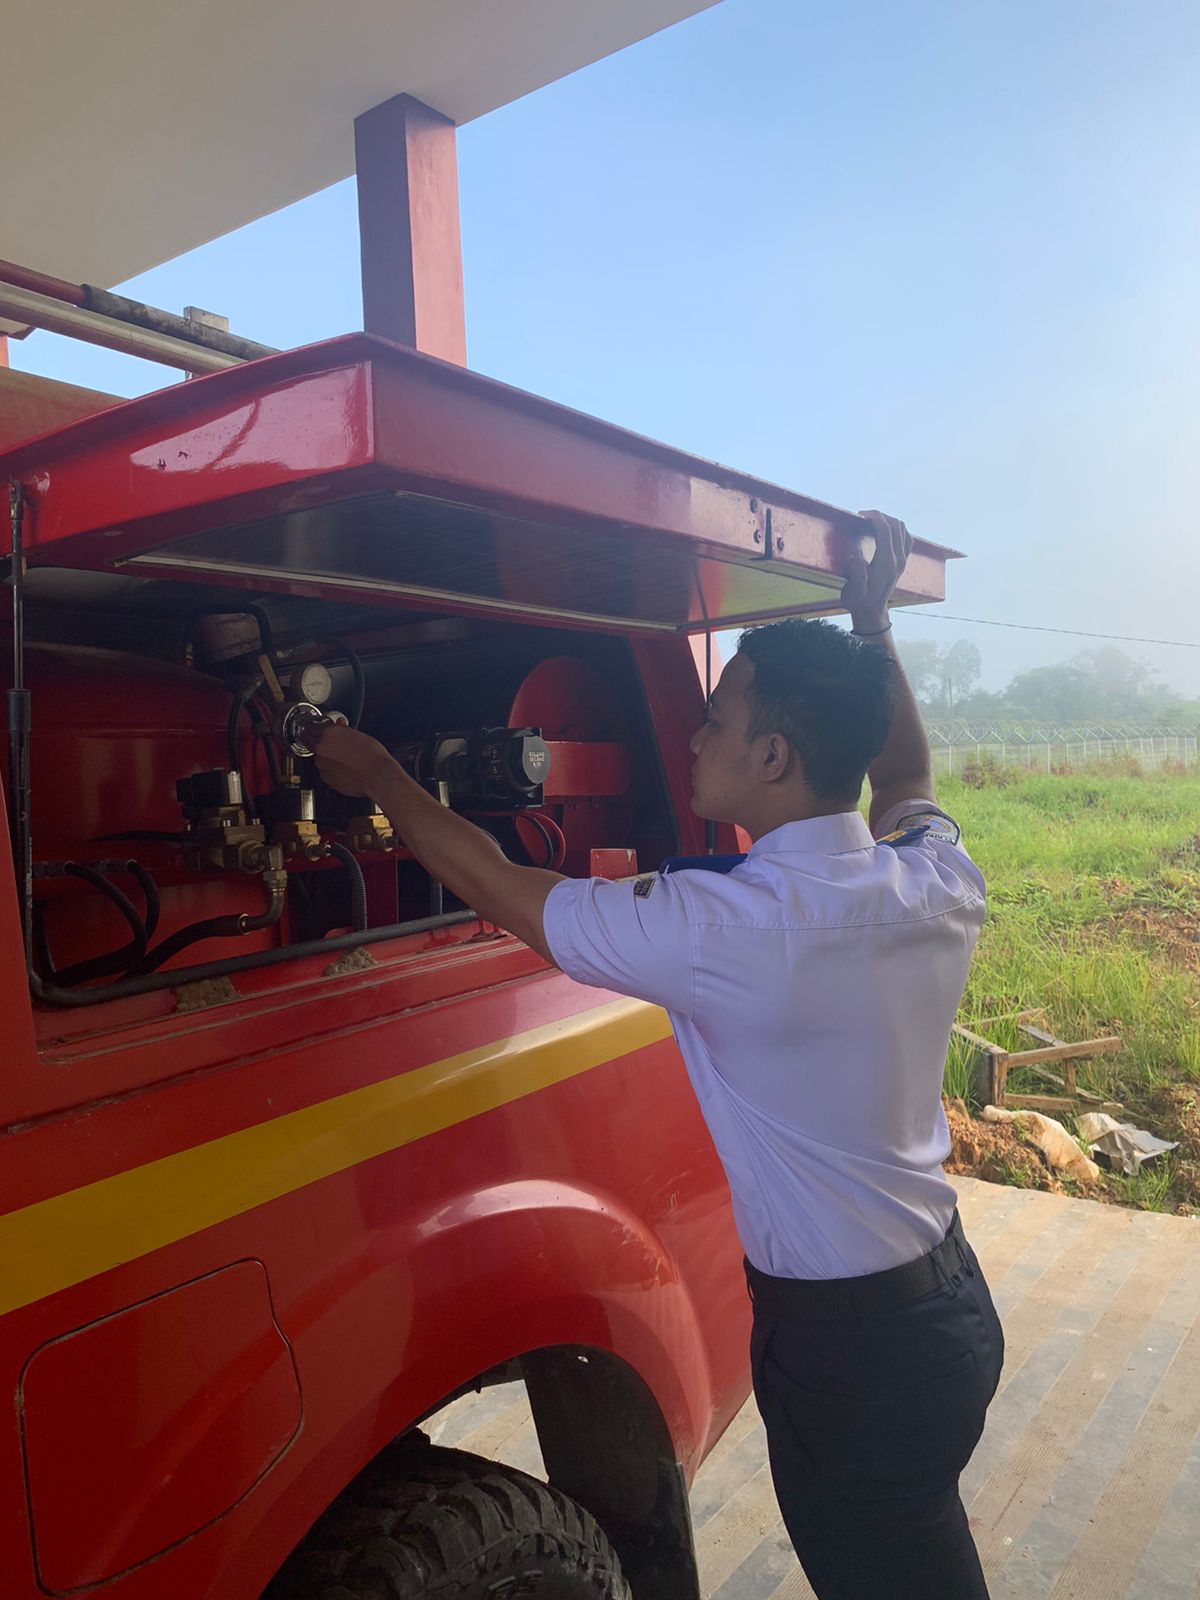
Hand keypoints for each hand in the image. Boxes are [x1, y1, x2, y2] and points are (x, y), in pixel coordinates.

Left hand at [309, 722, 394, 797]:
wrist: (377, 777)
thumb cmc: (372, 756)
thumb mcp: (359, 735)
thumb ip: (343, 730)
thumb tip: (339, 725)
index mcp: (328, 734)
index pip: (309, 728)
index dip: (314, 728)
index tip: (317, 729)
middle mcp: (321, 749)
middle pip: (309, 742)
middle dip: (316, 740)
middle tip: (328, 742)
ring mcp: (322, 765)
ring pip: (318, 757)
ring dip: (326, 756)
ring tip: (343, 757)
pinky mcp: (326, 778)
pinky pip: (324, 770)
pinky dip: (331, 768)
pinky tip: (344, 767)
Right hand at [843, 510, 912, 633]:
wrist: (871, 612)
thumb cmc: (859, 600)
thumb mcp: (853, 589)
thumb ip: (856, 571)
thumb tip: (856, 552)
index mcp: (886, 563)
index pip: (885, 530)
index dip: (874, 517)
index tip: (861, 514)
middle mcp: (898, 559)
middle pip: (896, 526)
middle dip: (880, 516)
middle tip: (864, 516)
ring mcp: (902, 560)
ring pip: (903, 530)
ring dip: (889, 520)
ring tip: (873, 520)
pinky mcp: (903, 562)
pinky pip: (906, 538)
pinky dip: (897, 528)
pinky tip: (886, 529)